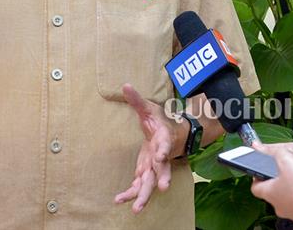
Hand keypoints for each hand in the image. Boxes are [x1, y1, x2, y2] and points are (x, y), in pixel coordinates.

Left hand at [114, 83, 181, 212]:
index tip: (161, 156)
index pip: (164, 145)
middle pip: (162, 169)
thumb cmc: (160, 121)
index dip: (163, 150)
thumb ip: (137, 100)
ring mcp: (155, 166)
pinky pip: (140, 185)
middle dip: (161, 179)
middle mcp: (161, 156)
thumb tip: (125, 85)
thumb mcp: (149, 108)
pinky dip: (132, 193)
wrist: (172, 134)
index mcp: (163, 138)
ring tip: (136, 208)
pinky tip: (120, 200)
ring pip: (151, 183)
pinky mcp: (147, 172)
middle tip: (162, 189)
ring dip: (145, 195)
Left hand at [250, 141, 292, 223]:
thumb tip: (259, 147)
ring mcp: (291, 212)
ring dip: (291, 186)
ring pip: (286, 196)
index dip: (257, 175)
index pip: (255, 186)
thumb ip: (273, 151)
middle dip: (277, 178)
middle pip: (271, 190)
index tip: (261, 167)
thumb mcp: (287, 159)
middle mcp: (277, 205)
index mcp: (268, 192)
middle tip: (283, 168)